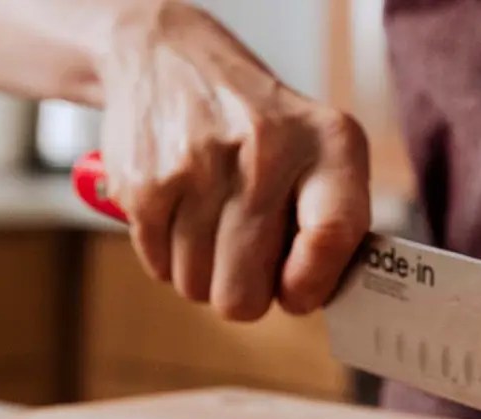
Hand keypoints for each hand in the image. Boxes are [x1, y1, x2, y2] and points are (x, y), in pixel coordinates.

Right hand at [99, 3, 369, 319]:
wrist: (169, 58)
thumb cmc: (261, 126)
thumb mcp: (321, 149)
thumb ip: (335, 223)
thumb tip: (317, 299)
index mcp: (329, 144)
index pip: (332, 235)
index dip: (310, 284)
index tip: (297, 291)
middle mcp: (265, 151)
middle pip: (246, 292)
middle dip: (245, 292)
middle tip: (247, 258)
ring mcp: (199, 167)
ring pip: (198, 287)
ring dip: (204, 273)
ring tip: (213, 224)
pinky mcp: (144, 182)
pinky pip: (159, 268)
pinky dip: (169, 256)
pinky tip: (182, 215)